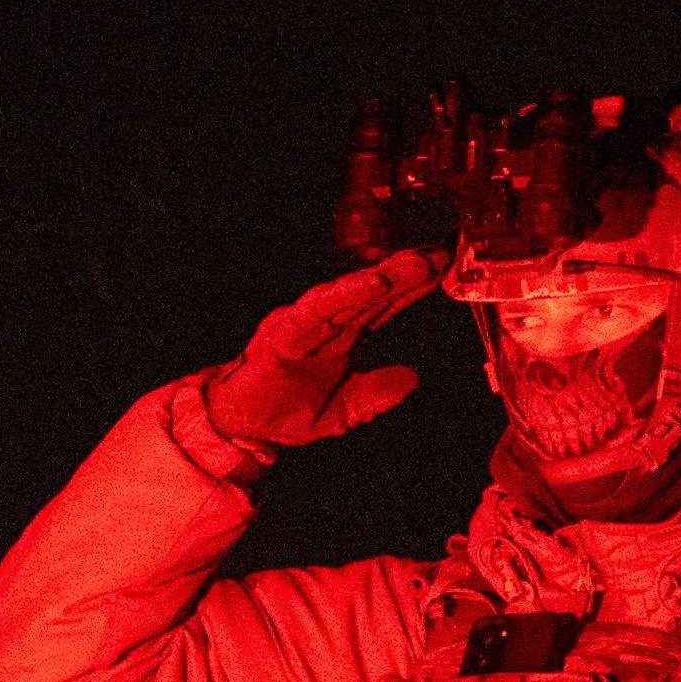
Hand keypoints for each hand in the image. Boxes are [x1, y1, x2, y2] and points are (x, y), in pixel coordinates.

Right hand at [205, 248, 444, 450]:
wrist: (238, 425)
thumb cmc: (283, 413)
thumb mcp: (342, 412)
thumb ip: (375, 395)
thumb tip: (411, 379)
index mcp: (340, 338)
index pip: (382, 306)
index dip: (412, 288)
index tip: (442, 269)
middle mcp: (325, 324)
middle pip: (371, 293)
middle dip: (406, 274)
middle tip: (440, 256)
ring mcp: (304, 324)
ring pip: (349, 294)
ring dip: (384, 277)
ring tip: (416, 265)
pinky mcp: (284, 332)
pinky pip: (318, 308)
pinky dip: (345, 293)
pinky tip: (373, 283)